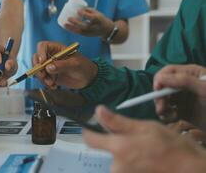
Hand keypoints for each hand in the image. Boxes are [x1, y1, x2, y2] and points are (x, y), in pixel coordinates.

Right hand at [32, 41, 97, 88]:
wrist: (88, 78)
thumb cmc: (84, 67)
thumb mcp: (75, 65)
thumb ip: (62, 65)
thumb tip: (48, 67)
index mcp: (57, 49)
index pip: (43, 46)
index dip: (40, 53)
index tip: (42, 62)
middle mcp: (51, 56)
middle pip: (36, 58)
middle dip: (37, 68)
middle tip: (43, 75)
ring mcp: (50, 66)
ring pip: (38, 70)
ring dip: (42, 78)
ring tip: (52, 83)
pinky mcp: (51, 76)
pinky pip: (43, 79)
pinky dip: (46, 83)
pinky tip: (54, 86)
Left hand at [65, 8, 113, 36]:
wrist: (106, 30)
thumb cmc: (100, 19)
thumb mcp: (97, 12)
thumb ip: (88, 10)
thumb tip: (77, 7)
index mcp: (98, 20)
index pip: (91, 18)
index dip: (84, 14)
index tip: (78, 10)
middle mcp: (94, 27)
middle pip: (84, 26)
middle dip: (76, 23)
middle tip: (69, 18)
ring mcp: (90, 32)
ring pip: (80, 31)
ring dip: (72, 28)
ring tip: (65, 24)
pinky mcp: (87, 35)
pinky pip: (79, 33)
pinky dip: (72, 30)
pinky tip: (67, 27)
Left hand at [83, 106, 205, 172]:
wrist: (189, 170)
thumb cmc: (170, 146)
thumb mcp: (145, 127)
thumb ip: (118, 121)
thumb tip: (98, 111)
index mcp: (119, 148)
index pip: (90, 139)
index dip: (88, 130)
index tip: (91, 125)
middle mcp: (116, 165)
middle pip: (106, 149)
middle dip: (116, 141)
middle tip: (135, 138)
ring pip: (116, 158)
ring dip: (125, 153)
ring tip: (144, 149)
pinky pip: (124, 168)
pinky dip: (131, 162)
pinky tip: (145, 158)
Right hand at [154, 65, 205, 129]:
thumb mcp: (204, 88)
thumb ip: (183, 81)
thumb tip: (161, 78)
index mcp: (190, 73)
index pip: (167, 72)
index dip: (160, 80)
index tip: (158, 91)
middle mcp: (183, 85)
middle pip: (162, 86)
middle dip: (159, 97)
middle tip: (161, 109)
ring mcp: (182, 98)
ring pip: (163, 99)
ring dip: (161, 107)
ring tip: (166, 116)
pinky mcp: (182, 111)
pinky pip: (168, 111)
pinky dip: (166, 115)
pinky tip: (172, 118)